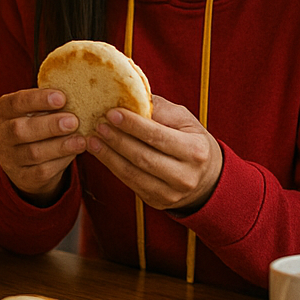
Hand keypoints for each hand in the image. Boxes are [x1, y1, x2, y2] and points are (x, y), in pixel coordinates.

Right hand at [0, 88, 83, 203]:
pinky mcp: (21, 178)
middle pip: (19, 130)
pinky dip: (61, 161)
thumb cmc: (36, 125)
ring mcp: (8, 158)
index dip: (37, 100)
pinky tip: (75, 152)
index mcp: (1, 111)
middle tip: (73, 121)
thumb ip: (50, 103)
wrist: (29, 162)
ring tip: (80, 140)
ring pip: (32, 153)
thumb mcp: (37, 110)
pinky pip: (41, 171)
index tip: (61, 97)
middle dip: (49, 125)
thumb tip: (76, 94)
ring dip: (59, 146)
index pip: (15, 103)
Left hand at [89, 96, 222, 212]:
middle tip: (98, 125)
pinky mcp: (157, 202)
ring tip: (93, 139)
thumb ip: (161, 110)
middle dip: (117, 140)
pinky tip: (101, 153)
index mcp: (195, 151)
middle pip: (143, 157)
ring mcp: (171, 193)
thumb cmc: (191, 141)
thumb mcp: (185, 121)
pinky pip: (130, 183)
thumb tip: (132, 97)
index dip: (133, 125)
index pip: (158, 136)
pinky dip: (112, 167)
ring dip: (109, 156)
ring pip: (133, 174)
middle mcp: (185, 175)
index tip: (112, 113)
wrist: (206, 178)